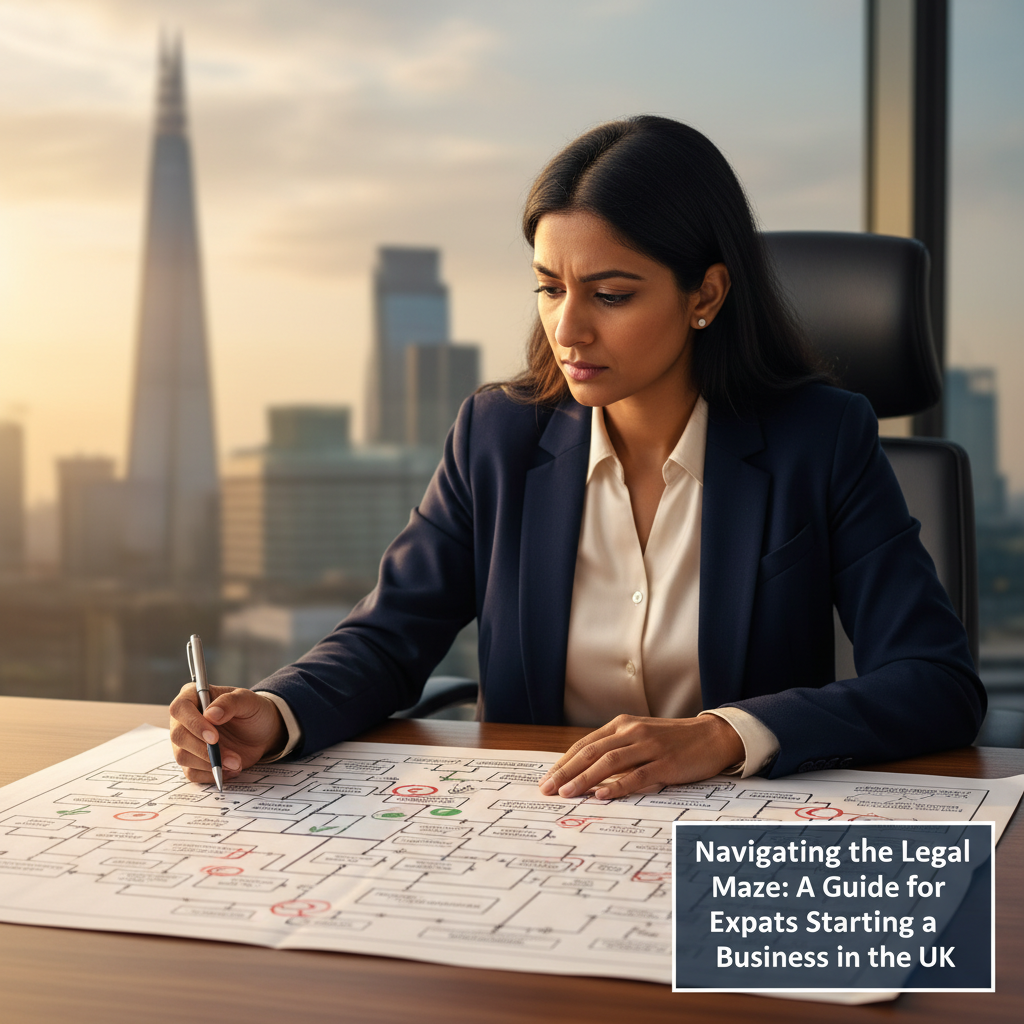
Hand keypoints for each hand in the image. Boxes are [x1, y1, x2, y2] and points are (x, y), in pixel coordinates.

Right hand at [169, 684, 287, 784]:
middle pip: (178, 736)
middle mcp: (184, 719)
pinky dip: (211, 774)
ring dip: (211, 764)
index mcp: (193, 696)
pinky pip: (191, 772)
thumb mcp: (248, 701)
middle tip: (231, 757)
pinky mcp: (192, 760)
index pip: (180, 708)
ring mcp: (186, 741)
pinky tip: (230, 768)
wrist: (262, 732)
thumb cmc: (253, 711)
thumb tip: (210, 714)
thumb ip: (230, 703)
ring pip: (183, 757)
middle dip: (204, 750)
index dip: (194, 724)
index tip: (214, 737)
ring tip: (236, 762)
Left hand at [538, 714, 744, 799]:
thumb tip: (586, 772)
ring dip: (584, 778)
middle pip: (591, 752)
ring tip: (567, 793)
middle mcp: (632, 732)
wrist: (712, 736)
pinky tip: (602, 795)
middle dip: (566, 771)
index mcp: (623, 724)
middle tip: (548, 789)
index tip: (548, 779)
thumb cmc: (673, 741)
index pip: (585, 744)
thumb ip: (617, 749)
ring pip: (609, 762)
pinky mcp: (665, 763)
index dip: (564, 762)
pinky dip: (617, 785)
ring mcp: (649, 746)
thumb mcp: (641, 738)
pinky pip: (637, 775)